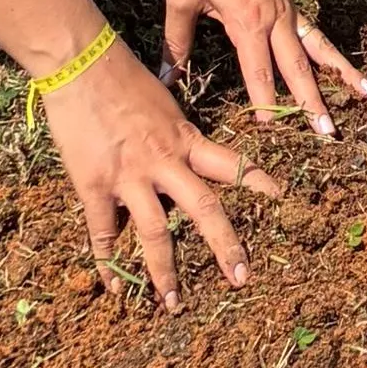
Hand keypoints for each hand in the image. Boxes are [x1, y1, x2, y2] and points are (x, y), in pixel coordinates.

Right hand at [42, 31, 279, 310]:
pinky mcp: (96, 185)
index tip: (283, 198)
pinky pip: (104, 233)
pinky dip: (108, 262)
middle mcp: (166, 161)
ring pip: (156, 233)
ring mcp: (131, 176)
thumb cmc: (123, 77)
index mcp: (186, 139)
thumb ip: (174, 136)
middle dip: (226, 246)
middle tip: (243, 279)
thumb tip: (181, 157)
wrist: (82, 64)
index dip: (258, 181)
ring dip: (166, 272)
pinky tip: (115, 287)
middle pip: (205, 210)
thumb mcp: (163, 105)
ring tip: (174, 303)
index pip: (232, 163)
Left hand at [163, 0, 366, 140]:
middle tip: (329, 132)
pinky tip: (342, 68)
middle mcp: (275, 19)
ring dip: (339, 75)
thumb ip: (176, 42)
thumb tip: (166, 79)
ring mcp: (288, 9)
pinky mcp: (291, 1)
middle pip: (298, 68)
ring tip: (366, 95)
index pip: (259, 71)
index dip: (265, 102)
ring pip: (317, 49)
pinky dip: (330, 52)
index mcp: (247, 21)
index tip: (270, 129)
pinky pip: (315, 33)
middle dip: (314, 102)